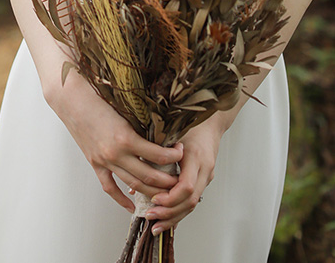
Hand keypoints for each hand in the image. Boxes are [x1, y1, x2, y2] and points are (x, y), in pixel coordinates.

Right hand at [47, 69, 182, 212]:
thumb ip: (140, 123)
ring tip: (166, 194)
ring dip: (151, 192)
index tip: (182, 152)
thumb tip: (161, 131)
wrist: (71, 98)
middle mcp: (115, 153)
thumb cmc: (97, 96)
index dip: (174, 156)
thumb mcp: (124, 108)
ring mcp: (104, 160)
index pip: (158, 155)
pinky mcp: (95, 163)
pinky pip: (110, 187)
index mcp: (125, 137)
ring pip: (133, 184)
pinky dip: (122, 199)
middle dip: (168, 181)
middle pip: (149, 176)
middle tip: (180, 180)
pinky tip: (132, 206)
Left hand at [144, 116, 223, 232]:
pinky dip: (180, 211)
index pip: (186, 186)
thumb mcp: (171, 132)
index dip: (170, 196)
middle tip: (151, 216)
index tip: (154, 199)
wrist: (210, 121)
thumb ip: (156, 151)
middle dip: (169, 212)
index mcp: (196, 156)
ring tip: (156, 225)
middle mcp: (204, 169)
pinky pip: (193, 200)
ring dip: (174, 217)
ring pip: (193, 204)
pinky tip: (168, 221)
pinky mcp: (205, 180)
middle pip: (190, 200)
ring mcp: (207, 176)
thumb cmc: (188, 123)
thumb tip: (136, 168)